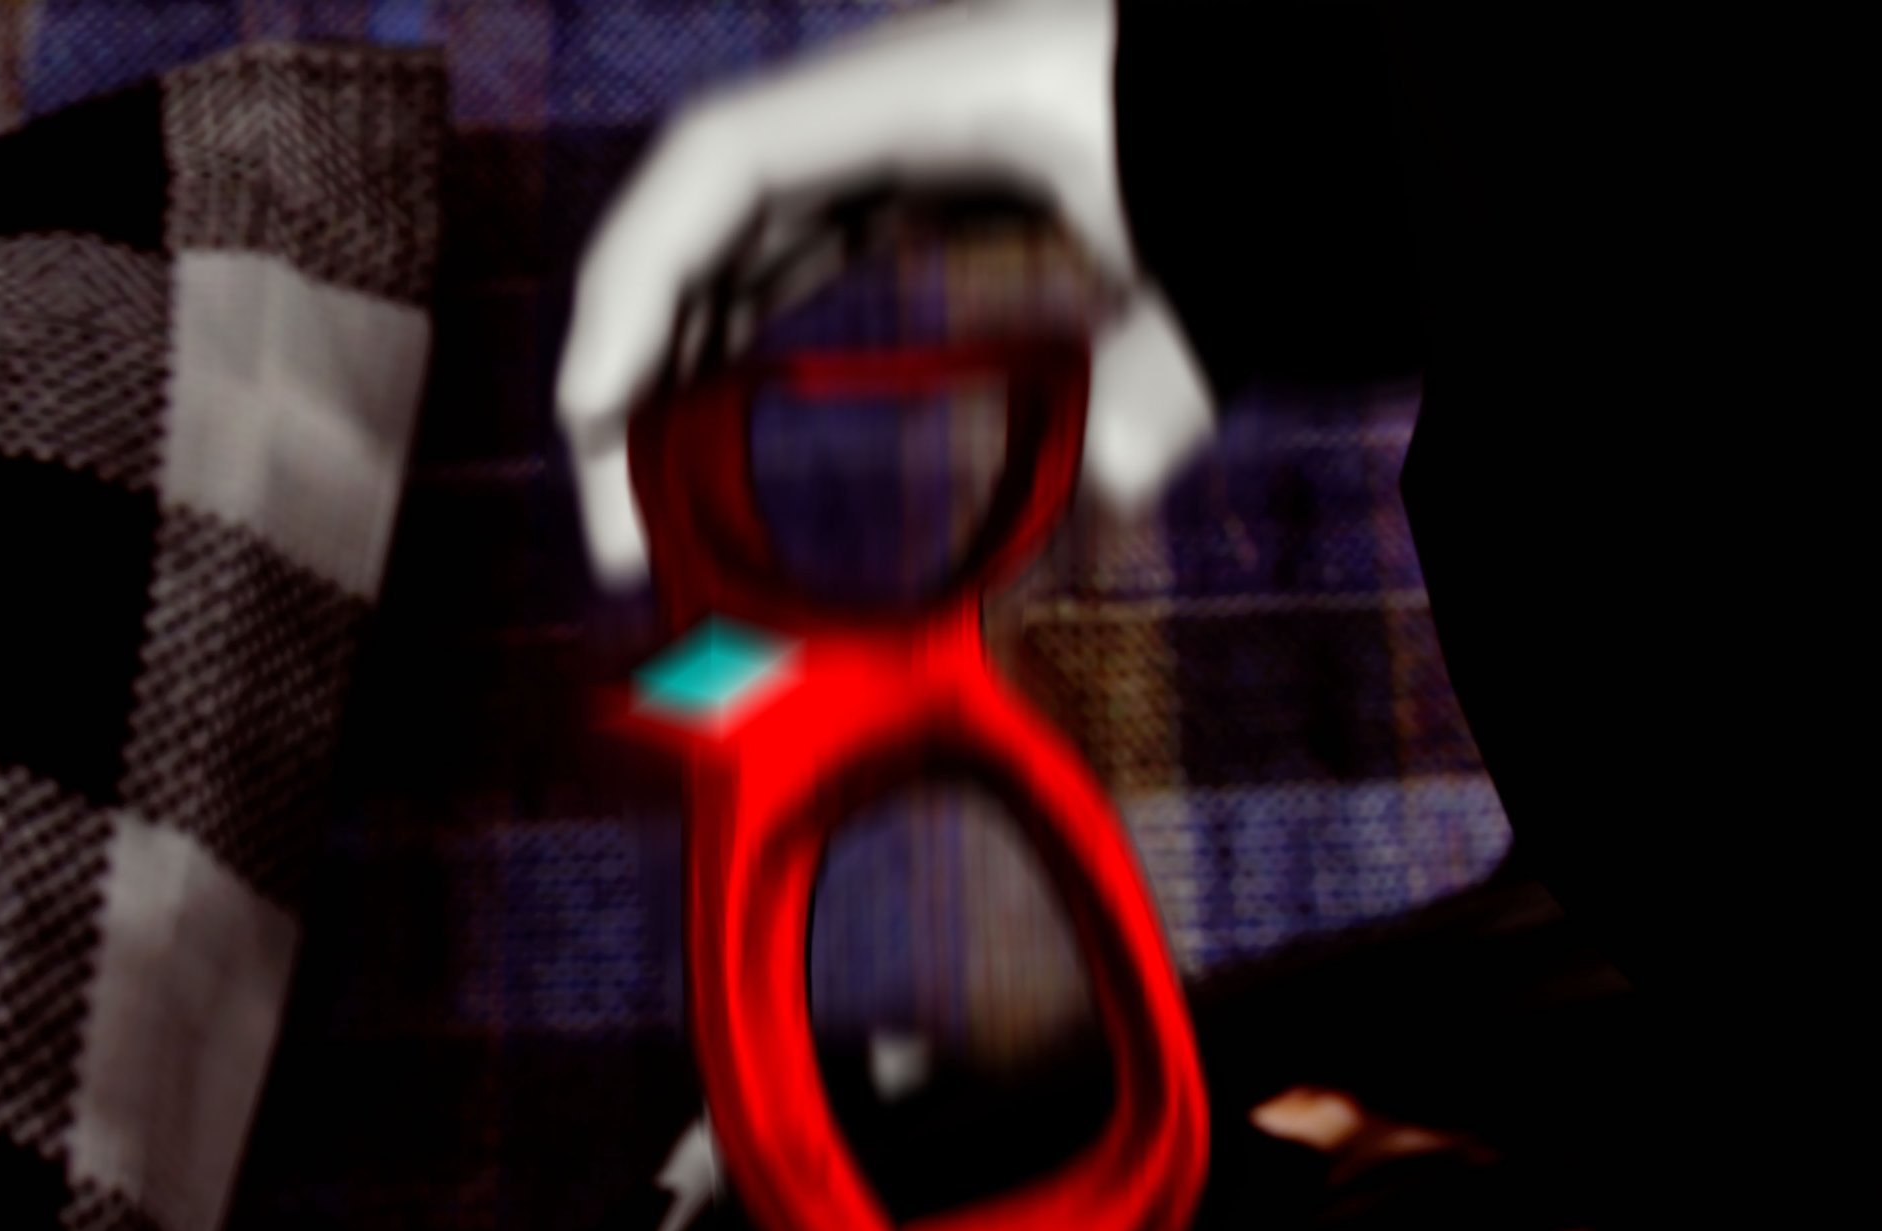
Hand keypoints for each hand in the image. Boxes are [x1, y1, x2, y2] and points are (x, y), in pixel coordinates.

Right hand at [556, 0, 1218, 588]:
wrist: (1289, 58)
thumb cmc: (1249, 115)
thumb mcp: (1217, 247)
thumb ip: (1169, 366)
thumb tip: (1108, 486)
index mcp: (934, 86)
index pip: (724, 161)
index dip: (638, 279)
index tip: (592, 410)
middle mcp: (895, 99)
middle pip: (704, 210)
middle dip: (632, 353)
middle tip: (611, 521)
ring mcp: (907, 128)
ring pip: (742, 233)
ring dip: (676, 354)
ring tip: (644, 502)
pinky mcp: (933, 163)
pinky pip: (802, 240)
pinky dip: (743, 325)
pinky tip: (710, 415)